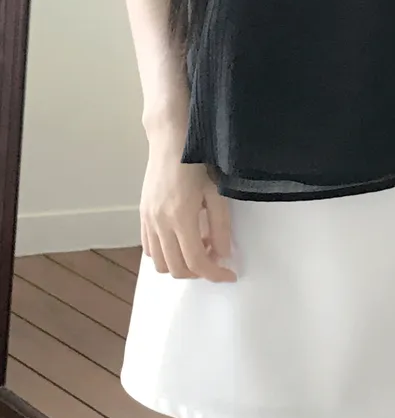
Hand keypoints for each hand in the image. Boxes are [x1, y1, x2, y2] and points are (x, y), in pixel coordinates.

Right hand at [140, 149, 236, 282]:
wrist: (171, 142)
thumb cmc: (197, 162)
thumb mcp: (217, 193)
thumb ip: (221, 227)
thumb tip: (223, 255)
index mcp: (181, 217)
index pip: (197, 261)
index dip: (214, 274)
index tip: (229, 275)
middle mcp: (160, 223)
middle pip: (177, 268)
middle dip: (199, 272)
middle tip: (216, 259)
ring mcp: (148, 220)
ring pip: (161, 263)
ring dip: (181, 264)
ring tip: (199, 246)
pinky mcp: (142, 215)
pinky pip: (150, 248)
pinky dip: (166, 254)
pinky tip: (182, 239)